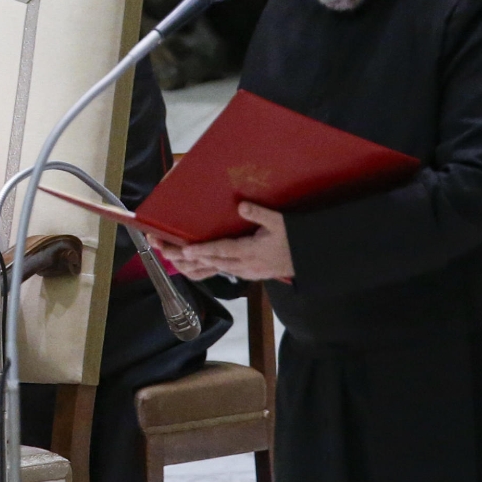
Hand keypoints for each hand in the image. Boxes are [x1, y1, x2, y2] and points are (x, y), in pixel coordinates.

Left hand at [154, 202, 293, 280]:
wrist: (310, 258)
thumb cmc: (295, 238)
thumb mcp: (280, 222)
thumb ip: (259, 214)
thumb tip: (240, 205)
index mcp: (250, 251)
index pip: (221, 250)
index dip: (202, 250)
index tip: (186, 250)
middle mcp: (246, 265)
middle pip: (214, 262)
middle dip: (192, 258)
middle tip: (171, 253)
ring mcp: (248, 272)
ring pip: (219, 268)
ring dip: (201, 263)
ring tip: (183, 257)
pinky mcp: (252, 275)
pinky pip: (229, 271)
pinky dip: (215, 266)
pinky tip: (207, 262)